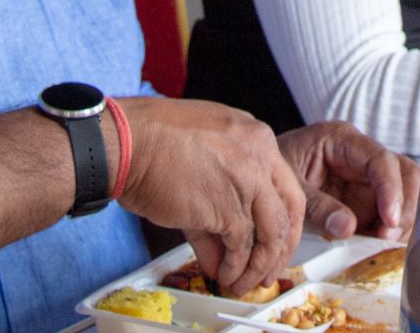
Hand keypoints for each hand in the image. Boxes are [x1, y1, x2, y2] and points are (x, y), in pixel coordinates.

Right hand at [115, 97, 304, 298]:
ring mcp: (248, 181)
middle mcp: (260, 155)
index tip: (276, 240)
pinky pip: (241, 246)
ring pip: (271, 233)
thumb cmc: (154, 144)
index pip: (287, 184)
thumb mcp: (202, 157)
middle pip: (290, 210)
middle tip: (269, 269)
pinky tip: (225, 275)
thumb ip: (221, 201)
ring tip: (244, 281)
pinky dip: (235, 266)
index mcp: (257, 138)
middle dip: (282, 247)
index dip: (283, 219)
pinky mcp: (227, 207)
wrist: (129, 142)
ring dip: (258, 265)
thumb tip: (224, 251)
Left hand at [276, 121, 418, 242]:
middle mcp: (361, 156)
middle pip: (404, 173)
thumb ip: (317, 207)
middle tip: (388, 236)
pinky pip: (390, 213)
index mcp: (342, 140)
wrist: (258, 177)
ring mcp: (367, 179)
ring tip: (384, 242)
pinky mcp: (367, 200)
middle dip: (405, 205)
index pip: (380, 159)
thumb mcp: (289, 188)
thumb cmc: (271, 171)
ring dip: (402, 219)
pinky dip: (392, 230)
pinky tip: (381, 244)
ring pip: (405, 192)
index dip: (391, 189)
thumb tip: (348, 228)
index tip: (389, 220)